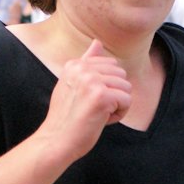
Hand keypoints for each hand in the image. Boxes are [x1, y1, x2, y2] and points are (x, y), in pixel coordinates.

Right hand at [39, 39, 131, 160]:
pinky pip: (127, 101)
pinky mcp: (101, 97)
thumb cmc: (66, 118)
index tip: (87, 100)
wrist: (56, 141)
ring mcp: (91, 81)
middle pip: (121, 75)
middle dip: (114, 95)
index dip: (106, 86)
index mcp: (75, 64)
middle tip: (93, 109)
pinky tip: (102, 120)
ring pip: (126, 88)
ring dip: (117, 106)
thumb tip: (98, 42)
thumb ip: (86, 63)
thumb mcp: (72, 84)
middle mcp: (82, 69)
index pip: (111, 65)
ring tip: (97, 114)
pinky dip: (119, 115)